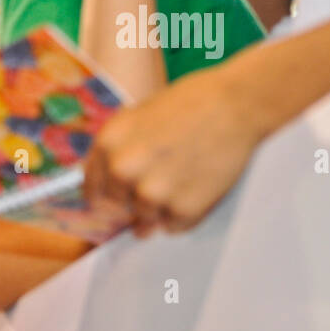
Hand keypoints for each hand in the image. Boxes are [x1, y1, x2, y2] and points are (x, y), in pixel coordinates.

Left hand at [84, 61, 264, 235]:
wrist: (237, 104)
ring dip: (160, 210)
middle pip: (117, 209)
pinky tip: (197, 189)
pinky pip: (175, 227)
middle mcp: (123, 170)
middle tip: (158, 186)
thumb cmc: (190, 103)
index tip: (114, 202)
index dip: (104, 198)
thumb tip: (107, 183)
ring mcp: (153, 192)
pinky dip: (184, 216)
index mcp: (107, 144)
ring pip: (146, 221)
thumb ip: (118, 149)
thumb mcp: (137, 116)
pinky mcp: (183, 208)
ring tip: (183, 183)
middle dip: (133, 203)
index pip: (91, 190)